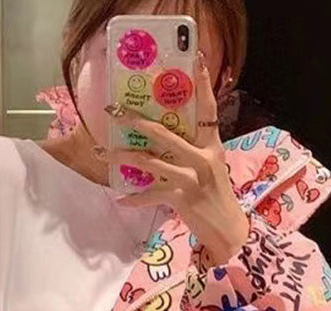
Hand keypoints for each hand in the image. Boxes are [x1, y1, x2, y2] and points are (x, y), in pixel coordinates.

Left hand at [97, 52, 249, 265]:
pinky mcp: (181, 198)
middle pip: (163, 132)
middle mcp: (201, 157)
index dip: (203, 84)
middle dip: (135, 120)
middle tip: (113, 110)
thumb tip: (166, 138)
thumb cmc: (216, 197)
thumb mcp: (212, 167)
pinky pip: (151, 195)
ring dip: (122, 157)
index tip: (197, 59)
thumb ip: (195, 150)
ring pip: (149, 162)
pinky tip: (120, 199)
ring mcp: (191, 178)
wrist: (228, 230)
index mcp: (212, 145)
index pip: (208, 108)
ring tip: (102, 154)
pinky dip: (134, 199)